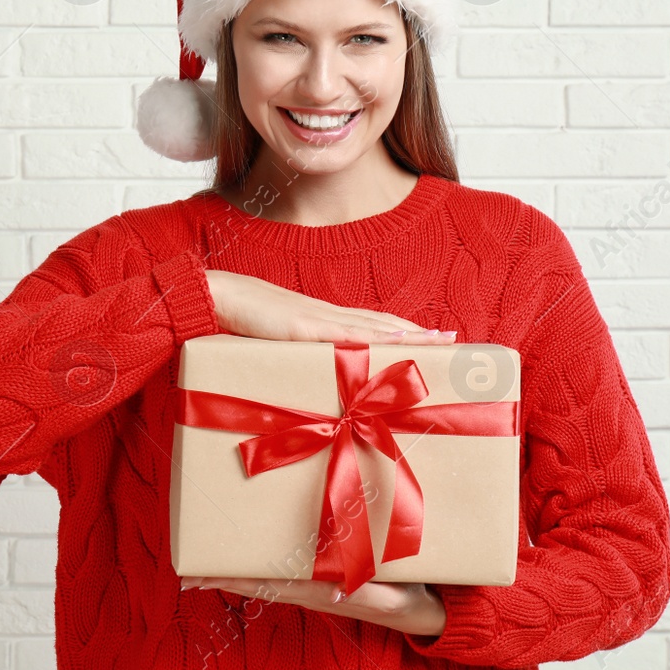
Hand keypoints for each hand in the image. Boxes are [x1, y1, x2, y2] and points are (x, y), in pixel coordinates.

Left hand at [180, 574, 446, 636]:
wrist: (425, 609)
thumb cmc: (406, 596)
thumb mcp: (388, 592)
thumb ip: (364, 590)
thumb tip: (337, 591)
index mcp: (319, 590)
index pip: (266, 584)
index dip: (232, 578)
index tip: (199, 578)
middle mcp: (311, 588)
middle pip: (258, 582)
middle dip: (222, 577)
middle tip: (186, 575)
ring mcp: (316, 586)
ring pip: (268, 579)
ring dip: (238, 574)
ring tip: (207, 569)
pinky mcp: (326, 579)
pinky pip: (286, 574)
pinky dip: (264, 568)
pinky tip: (253, 561)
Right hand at [205, 270, 456, 345]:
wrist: (218, 296)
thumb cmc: (241, 320)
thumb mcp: (275, 341)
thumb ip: (296, 352)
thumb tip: (311, 372)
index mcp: (322, 319)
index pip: (372, 324)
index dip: (403, 329)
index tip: (431, 336)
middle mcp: (328, 315)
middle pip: (383, 323)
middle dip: (418, 332)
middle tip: (451, 338)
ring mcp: (319, 319)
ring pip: (374, 326)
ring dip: (408, 334)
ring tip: (437, 340)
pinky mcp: (305, 326)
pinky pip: (347, 334)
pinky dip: (374, 338)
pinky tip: (394, 342)